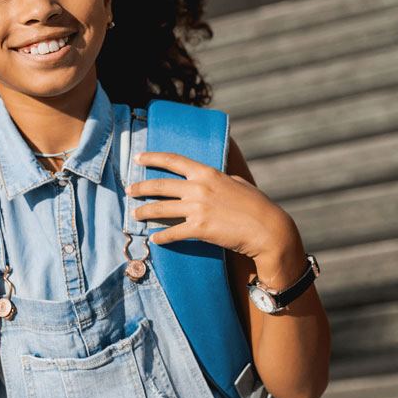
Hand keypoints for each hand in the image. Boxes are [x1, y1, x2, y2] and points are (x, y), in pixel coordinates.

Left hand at [126, 151, 302, 277]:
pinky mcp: (199, 229)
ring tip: (134, 215)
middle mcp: (199, 187)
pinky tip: (154, 240)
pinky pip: (172, 232)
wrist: (268, 229)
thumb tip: (206, 177)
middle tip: (128, 190)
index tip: (137, 157)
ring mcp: (198, 208)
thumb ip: (217, 178)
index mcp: (207, 173)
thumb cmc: (256, 205)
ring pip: (160, 209)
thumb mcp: (236, 182)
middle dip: (140, 188)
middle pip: (160, 185)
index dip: (152, 157)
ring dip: (144, 212)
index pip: (173, 160)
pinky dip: (161, 237)